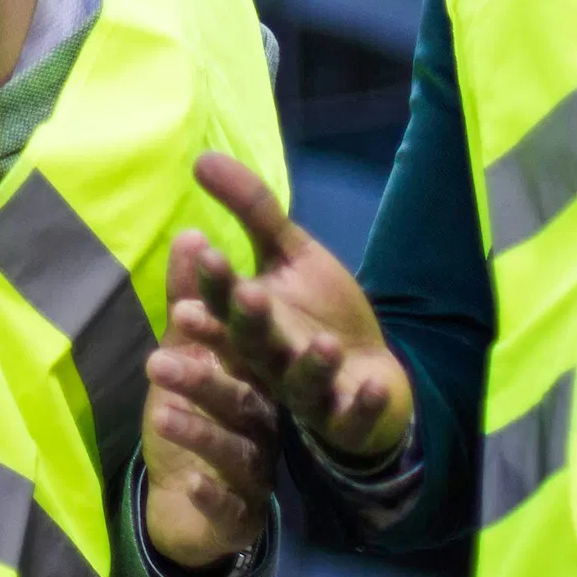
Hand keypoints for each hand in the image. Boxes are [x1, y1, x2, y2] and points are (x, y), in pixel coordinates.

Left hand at [142, 234, 282, 569]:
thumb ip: (190, 302)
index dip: (221, 322)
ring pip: (234, 449)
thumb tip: (190, 234)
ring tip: (166, 410)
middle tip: (190, 342)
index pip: (240, 351)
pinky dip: (209, 494)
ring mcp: (254, 471)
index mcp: (254, 383)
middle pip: (243, 398)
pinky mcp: (240, 513)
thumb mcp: (186, 357)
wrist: (188, 502)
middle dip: (218, 372)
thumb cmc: (195, 418)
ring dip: (204, 429)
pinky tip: (190, 482)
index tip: (195, 295)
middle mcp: (262, 425)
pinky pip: (227, 504)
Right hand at [180, 152, 412, 469]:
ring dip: (310, 366)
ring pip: (302, 383)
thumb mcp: (289, 254)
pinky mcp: (346, 418)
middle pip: (254, 344)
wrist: (363, 370)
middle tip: (248, 295)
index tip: (207, 252)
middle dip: (246, 323)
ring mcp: (308, 392)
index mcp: (248, 323)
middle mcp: (270, 360)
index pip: (224, 301)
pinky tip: (375, 386)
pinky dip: (365, 405)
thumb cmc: (316, 312)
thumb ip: (251, 210)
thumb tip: (200, 158)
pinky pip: (354, 417)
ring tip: (322, 345)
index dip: (217, 281)